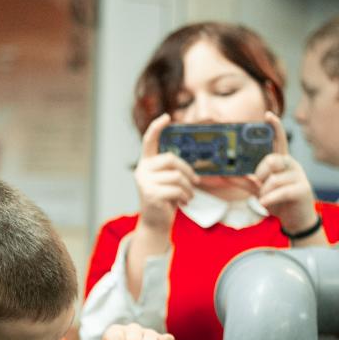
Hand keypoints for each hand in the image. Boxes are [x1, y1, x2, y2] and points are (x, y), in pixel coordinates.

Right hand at [135, 113, 198, 232]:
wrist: (155, 223)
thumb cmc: (165, 200)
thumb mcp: (168, 181)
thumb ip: (173, 170)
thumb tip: (193, 171)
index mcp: (146, 163)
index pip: (149, 141)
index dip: (157, 127)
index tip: (167, 117)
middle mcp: (142, 170)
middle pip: (171, 159)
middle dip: (188, 171)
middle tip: (196, 182)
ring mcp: (144, 182)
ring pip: (177, 177)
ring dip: (189, 188)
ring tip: (189, 196)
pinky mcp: (150, 194)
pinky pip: (176, 190)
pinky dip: (185, 197)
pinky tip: (183, 203)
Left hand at [252, 111, 319, 237]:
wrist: (296, 220)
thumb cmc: (278, 201)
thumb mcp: (259, 190)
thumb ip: (244, 181)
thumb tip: (225, 174)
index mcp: (281, 162)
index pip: (279, 140)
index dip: (274, 127)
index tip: (267, 114)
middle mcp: (291, 166)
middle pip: (273, 159)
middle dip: (260, 172)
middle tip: (258, 182)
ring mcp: (299, 177)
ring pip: (275, 178)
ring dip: (264, 191)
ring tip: (264, 199)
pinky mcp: (303, 190)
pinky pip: (282, 191)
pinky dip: (269, 198)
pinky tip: (264, 203)